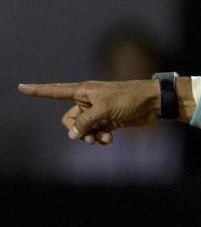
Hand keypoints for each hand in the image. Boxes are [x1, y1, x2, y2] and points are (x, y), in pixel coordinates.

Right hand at [18, 79, 159, 144]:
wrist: (152, 103)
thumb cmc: (128, 98)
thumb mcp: (104, 109)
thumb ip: (86, 122)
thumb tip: (72, 134)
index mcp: (83, 91)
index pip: (55, 91)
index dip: (38, 91)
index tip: (21, 87)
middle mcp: (88, 101)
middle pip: (70, 119)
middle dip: (76, 130)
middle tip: (87, 137)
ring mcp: (98, 112)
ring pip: (83, 129)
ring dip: (90, 136)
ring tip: (103, 139)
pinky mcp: (109, 121)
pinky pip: (96, 132)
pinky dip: (100, 137)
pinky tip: (109, 139)